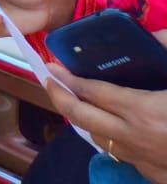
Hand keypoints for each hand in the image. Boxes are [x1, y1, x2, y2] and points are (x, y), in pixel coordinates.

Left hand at [47, 48, 166, 182]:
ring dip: (83, 120)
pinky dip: (111, 139)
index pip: (94, 93)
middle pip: (83, 119)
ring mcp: (145, 161)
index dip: (69, 79)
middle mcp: (137, 139)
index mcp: (145, 112)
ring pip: (100, 140)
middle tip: (49, 80)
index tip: (52, 66)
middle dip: (60, 97)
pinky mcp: (156, 176)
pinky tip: (112, 127)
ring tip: (74, 101)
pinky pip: (124, 156)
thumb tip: (156, 36)